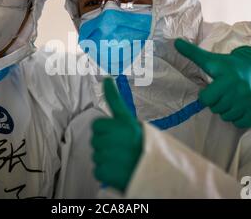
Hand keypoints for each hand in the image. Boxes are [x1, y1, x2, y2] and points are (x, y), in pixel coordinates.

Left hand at [91, 78, 142, 192]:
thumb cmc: (144, 144)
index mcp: (121, 124)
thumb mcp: (131, 120)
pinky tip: (119, 171)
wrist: (155, 170)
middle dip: (104, 144)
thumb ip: (116, 102)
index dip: (104, 130)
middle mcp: (113, 138)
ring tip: (122, 160)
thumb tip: (106, 78)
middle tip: (120, 149)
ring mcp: (107, 155)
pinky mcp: (105, 171)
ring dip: (106, 158)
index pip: (96, 124)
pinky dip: (106, 173)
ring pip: (96, 155)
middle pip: (94, 140)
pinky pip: (97, 170)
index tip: (115, 134)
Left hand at [175, 39, 250, 127]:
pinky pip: (240, 123)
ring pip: (227, 117)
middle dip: (216, 102)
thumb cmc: (229, 65)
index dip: (206, 95)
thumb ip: (192, 52)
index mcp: (227, 79)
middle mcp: (241, 90)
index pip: (206, 100)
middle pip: (216, 109)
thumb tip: (175, 42)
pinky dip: (238, 117)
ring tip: (232, 98)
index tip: (212, 88)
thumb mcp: (210, 59)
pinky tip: (240, 105)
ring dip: (226, 110)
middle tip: (223, 92)